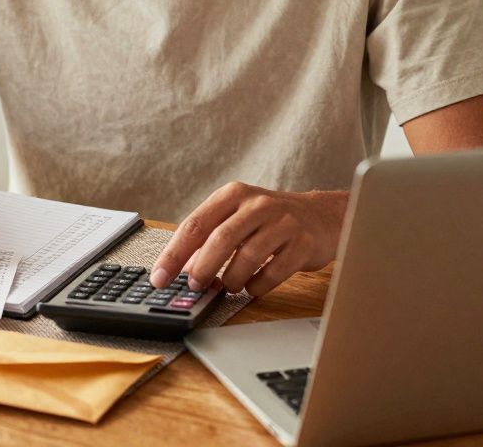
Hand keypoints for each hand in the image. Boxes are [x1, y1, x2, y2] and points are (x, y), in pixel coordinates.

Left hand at [150, 182, 347, 296]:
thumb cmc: (271, 220)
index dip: (174, 254)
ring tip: (228, 286)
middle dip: (202, 268)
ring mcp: (283, 222)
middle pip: (221, 239)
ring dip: (231, 279)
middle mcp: (258, 204)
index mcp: (233, 195)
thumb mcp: (237, 219)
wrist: (323, 216)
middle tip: (195, 286)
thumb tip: (181, 270)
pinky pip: (274, 271)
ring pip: (248, 256)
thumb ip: (209, 240)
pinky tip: (252, 286)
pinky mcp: (303, 243)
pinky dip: (257, 286)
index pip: (195, 224)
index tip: (159, 278)